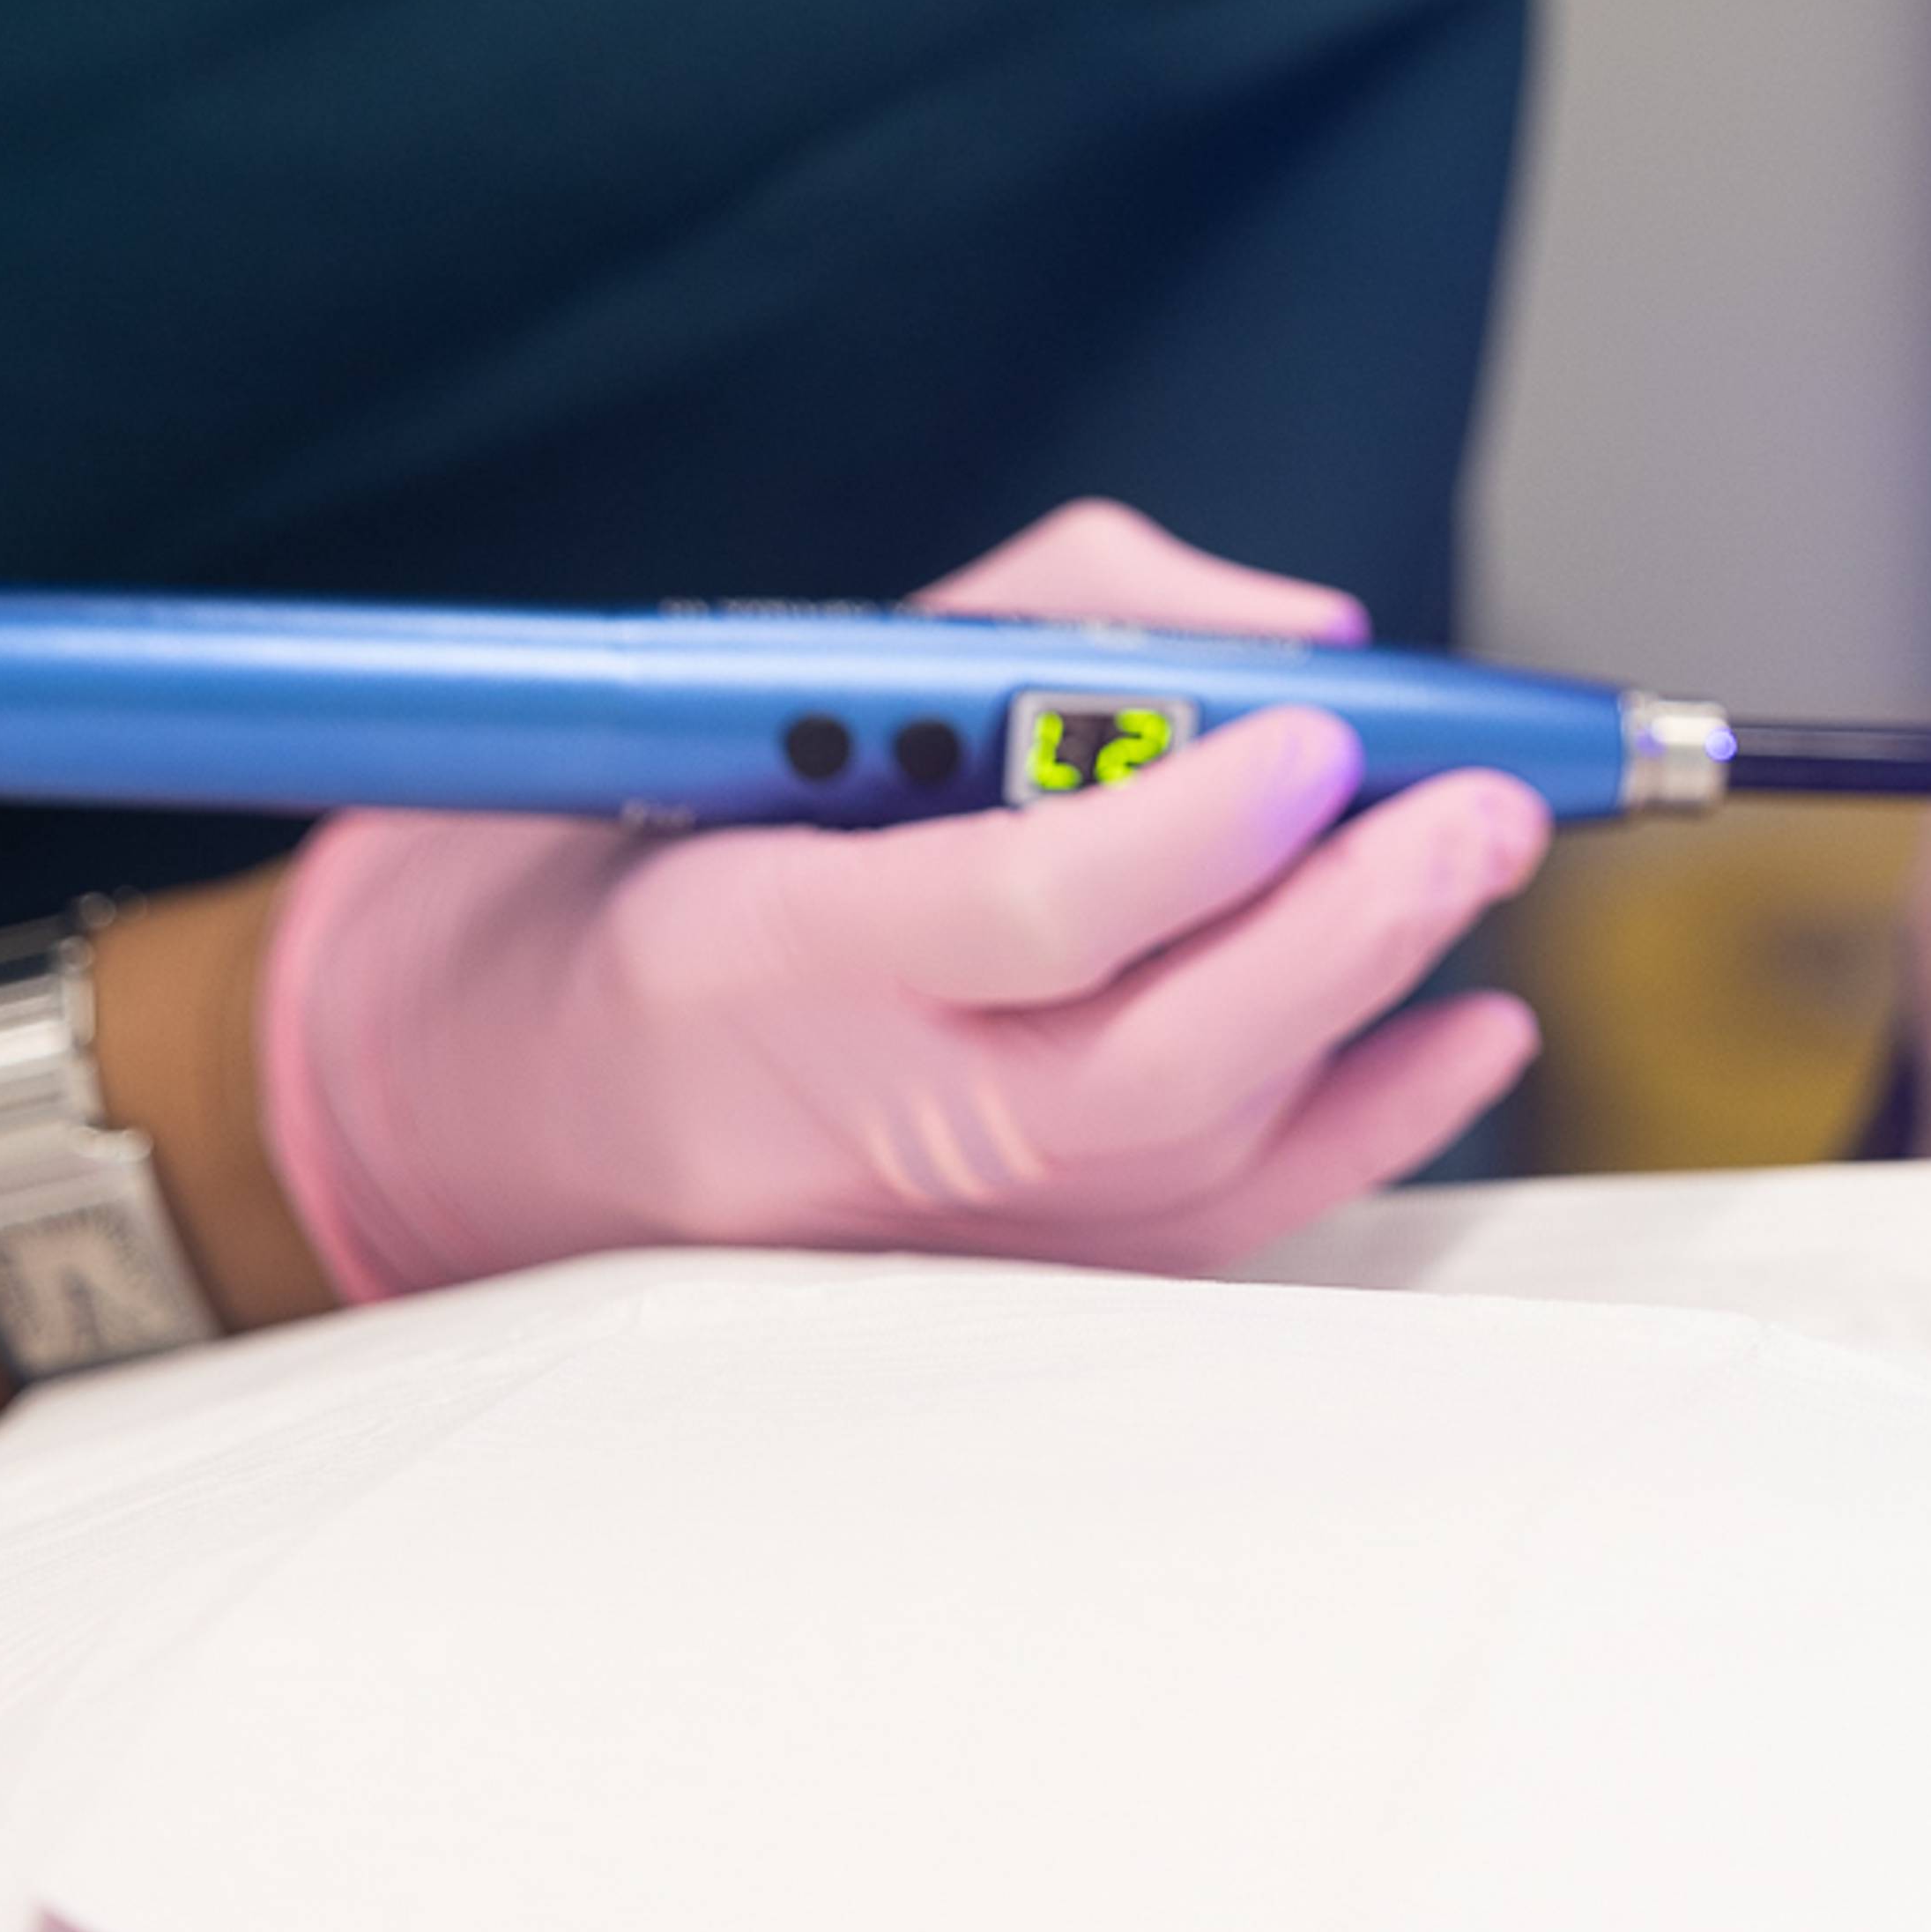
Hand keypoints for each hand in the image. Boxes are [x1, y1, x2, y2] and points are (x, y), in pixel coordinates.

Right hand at [255, 500, 1548, 1300]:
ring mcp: (914, 1248)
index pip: (1015, 913)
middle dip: (1340, 929)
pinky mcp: (980, 1305)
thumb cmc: (612, 862)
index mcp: (753, 953)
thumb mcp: (772, 681)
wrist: (452, 1109)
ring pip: (1194, 1165)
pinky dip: (1357, 1135)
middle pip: (1146, 1065)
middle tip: (1472, 805)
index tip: (1318, 724)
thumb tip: (1295, 638)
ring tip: (1478, 871)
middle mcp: (841, 1130)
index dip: (1191, 826)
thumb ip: (1040, 626)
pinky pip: (1202, 1238)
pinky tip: (1457, 1036)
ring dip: (1371, 1016)